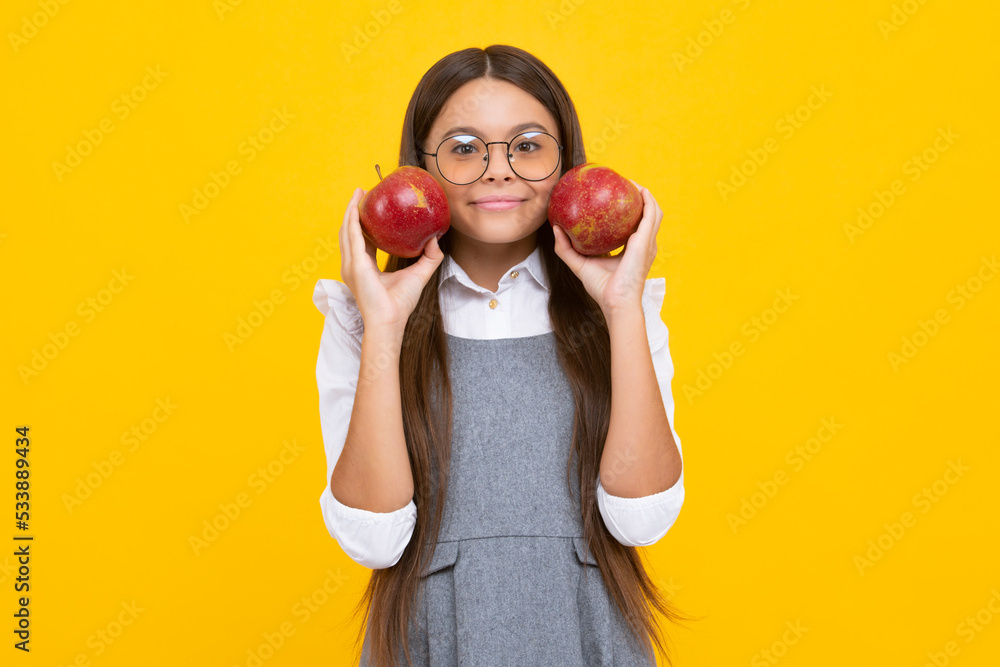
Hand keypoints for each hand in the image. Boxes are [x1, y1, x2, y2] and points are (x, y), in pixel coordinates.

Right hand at [339, 187, 444, 330]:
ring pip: (346, 230)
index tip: (370, 207)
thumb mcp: (419, 274)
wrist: (390, 320)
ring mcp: (350, 265)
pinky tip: (356, 208)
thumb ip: (429, 257)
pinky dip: (352, 221)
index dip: (363, 222)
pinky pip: (352, 237)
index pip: (361, 239)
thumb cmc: (400, 303)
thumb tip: (436, 238)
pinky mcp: (355, 265)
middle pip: (349, 231)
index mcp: (364, 266)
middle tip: (362, 192)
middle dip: (353, 211)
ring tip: (358, 194)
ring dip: (350, 211)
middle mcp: (353, 264)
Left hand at [551, 181, 662, 317]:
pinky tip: (638, 189)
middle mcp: (643, 245)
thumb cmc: (602, 288)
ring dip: (647, 195)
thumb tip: (556, 228)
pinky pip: (651, 214)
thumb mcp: (580, 264)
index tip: (614, 199)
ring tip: (632, 183)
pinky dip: (648, 200)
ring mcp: (648, 242)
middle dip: (639, 199)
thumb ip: (566, 248)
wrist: (616, 302)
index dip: (627, 212)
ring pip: (654, 212)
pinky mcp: (646, 240)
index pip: (633, 227)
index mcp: (632, 250)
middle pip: (647, 216)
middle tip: (623, 186)